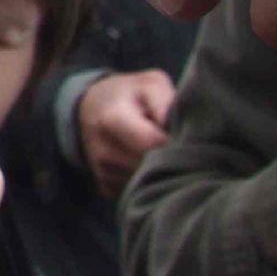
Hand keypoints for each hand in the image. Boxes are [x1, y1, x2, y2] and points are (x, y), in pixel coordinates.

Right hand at [77, 69, 175, 197]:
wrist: (92, 108)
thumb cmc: (130, 94)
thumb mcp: (151, 84)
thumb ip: (167, 103)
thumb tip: (182, 133)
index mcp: (112, 120)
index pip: (154, 143)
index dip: (176, 141)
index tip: (185, 134)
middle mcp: (103, 151)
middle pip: (152, 166)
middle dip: (171, 157)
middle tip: (178, 142)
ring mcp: (103, 172)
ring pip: (148, 181)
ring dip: (161, 170)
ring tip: (161, 150)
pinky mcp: (105, 187)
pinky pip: (138, 191)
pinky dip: (148, 179)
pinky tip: (148, 161)